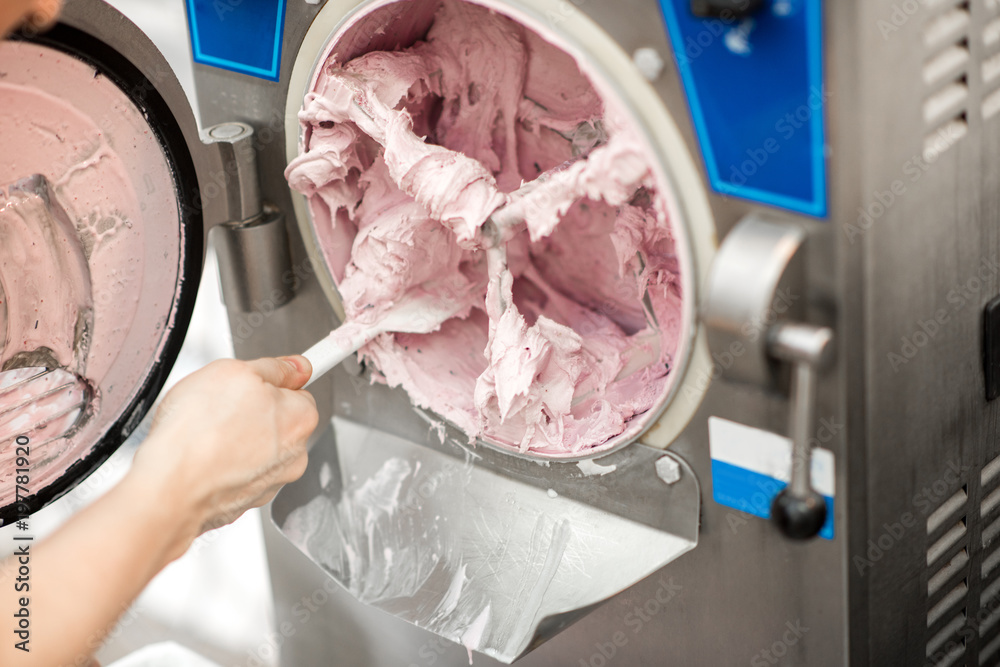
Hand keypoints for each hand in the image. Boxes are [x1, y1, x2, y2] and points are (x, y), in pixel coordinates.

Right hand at [130, 356, 318, 556]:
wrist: (170, 488)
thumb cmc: (200, 433)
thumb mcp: (236, 371)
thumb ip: (273, 368)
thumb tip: (295, 366)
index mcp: (301, 419)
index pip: (299, 391)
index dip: (273, 382)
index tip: (264, 380)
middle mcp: (294, 456)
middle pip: (276, 422)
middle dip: (251, 412)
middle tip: (221, 408)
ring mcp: (268, 483)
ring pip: (254, 450)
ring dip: (234, 440)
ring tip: (204, 435)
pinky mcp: (242, 502)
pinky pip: (233, 474)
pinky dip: (220, 466)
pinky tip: (200, 458)